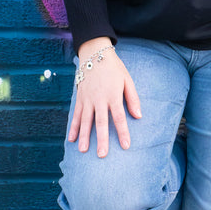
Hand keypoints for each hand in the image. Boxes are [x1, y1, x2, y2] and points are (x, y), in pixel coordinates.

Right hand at [69, 39, 140, 157]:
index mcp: (113, 95)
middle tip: (102, 155)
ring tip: (83, 151)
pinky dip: (73, 127)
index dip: (122, 132)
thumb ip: (132, 98)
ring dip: (84, 136)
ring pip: (85, 120)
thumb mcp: (127, 80)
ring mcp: (87, 99)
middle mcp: (99, 99)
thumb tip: (138, 116)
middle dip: (101, 140)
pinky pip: (76, 115)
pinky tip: (71, 139)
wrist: (94, 54)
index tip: (125, 145)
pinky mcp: (80, 98)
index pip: (119, 117)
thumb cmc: (114, 69)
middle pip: (100, 122)